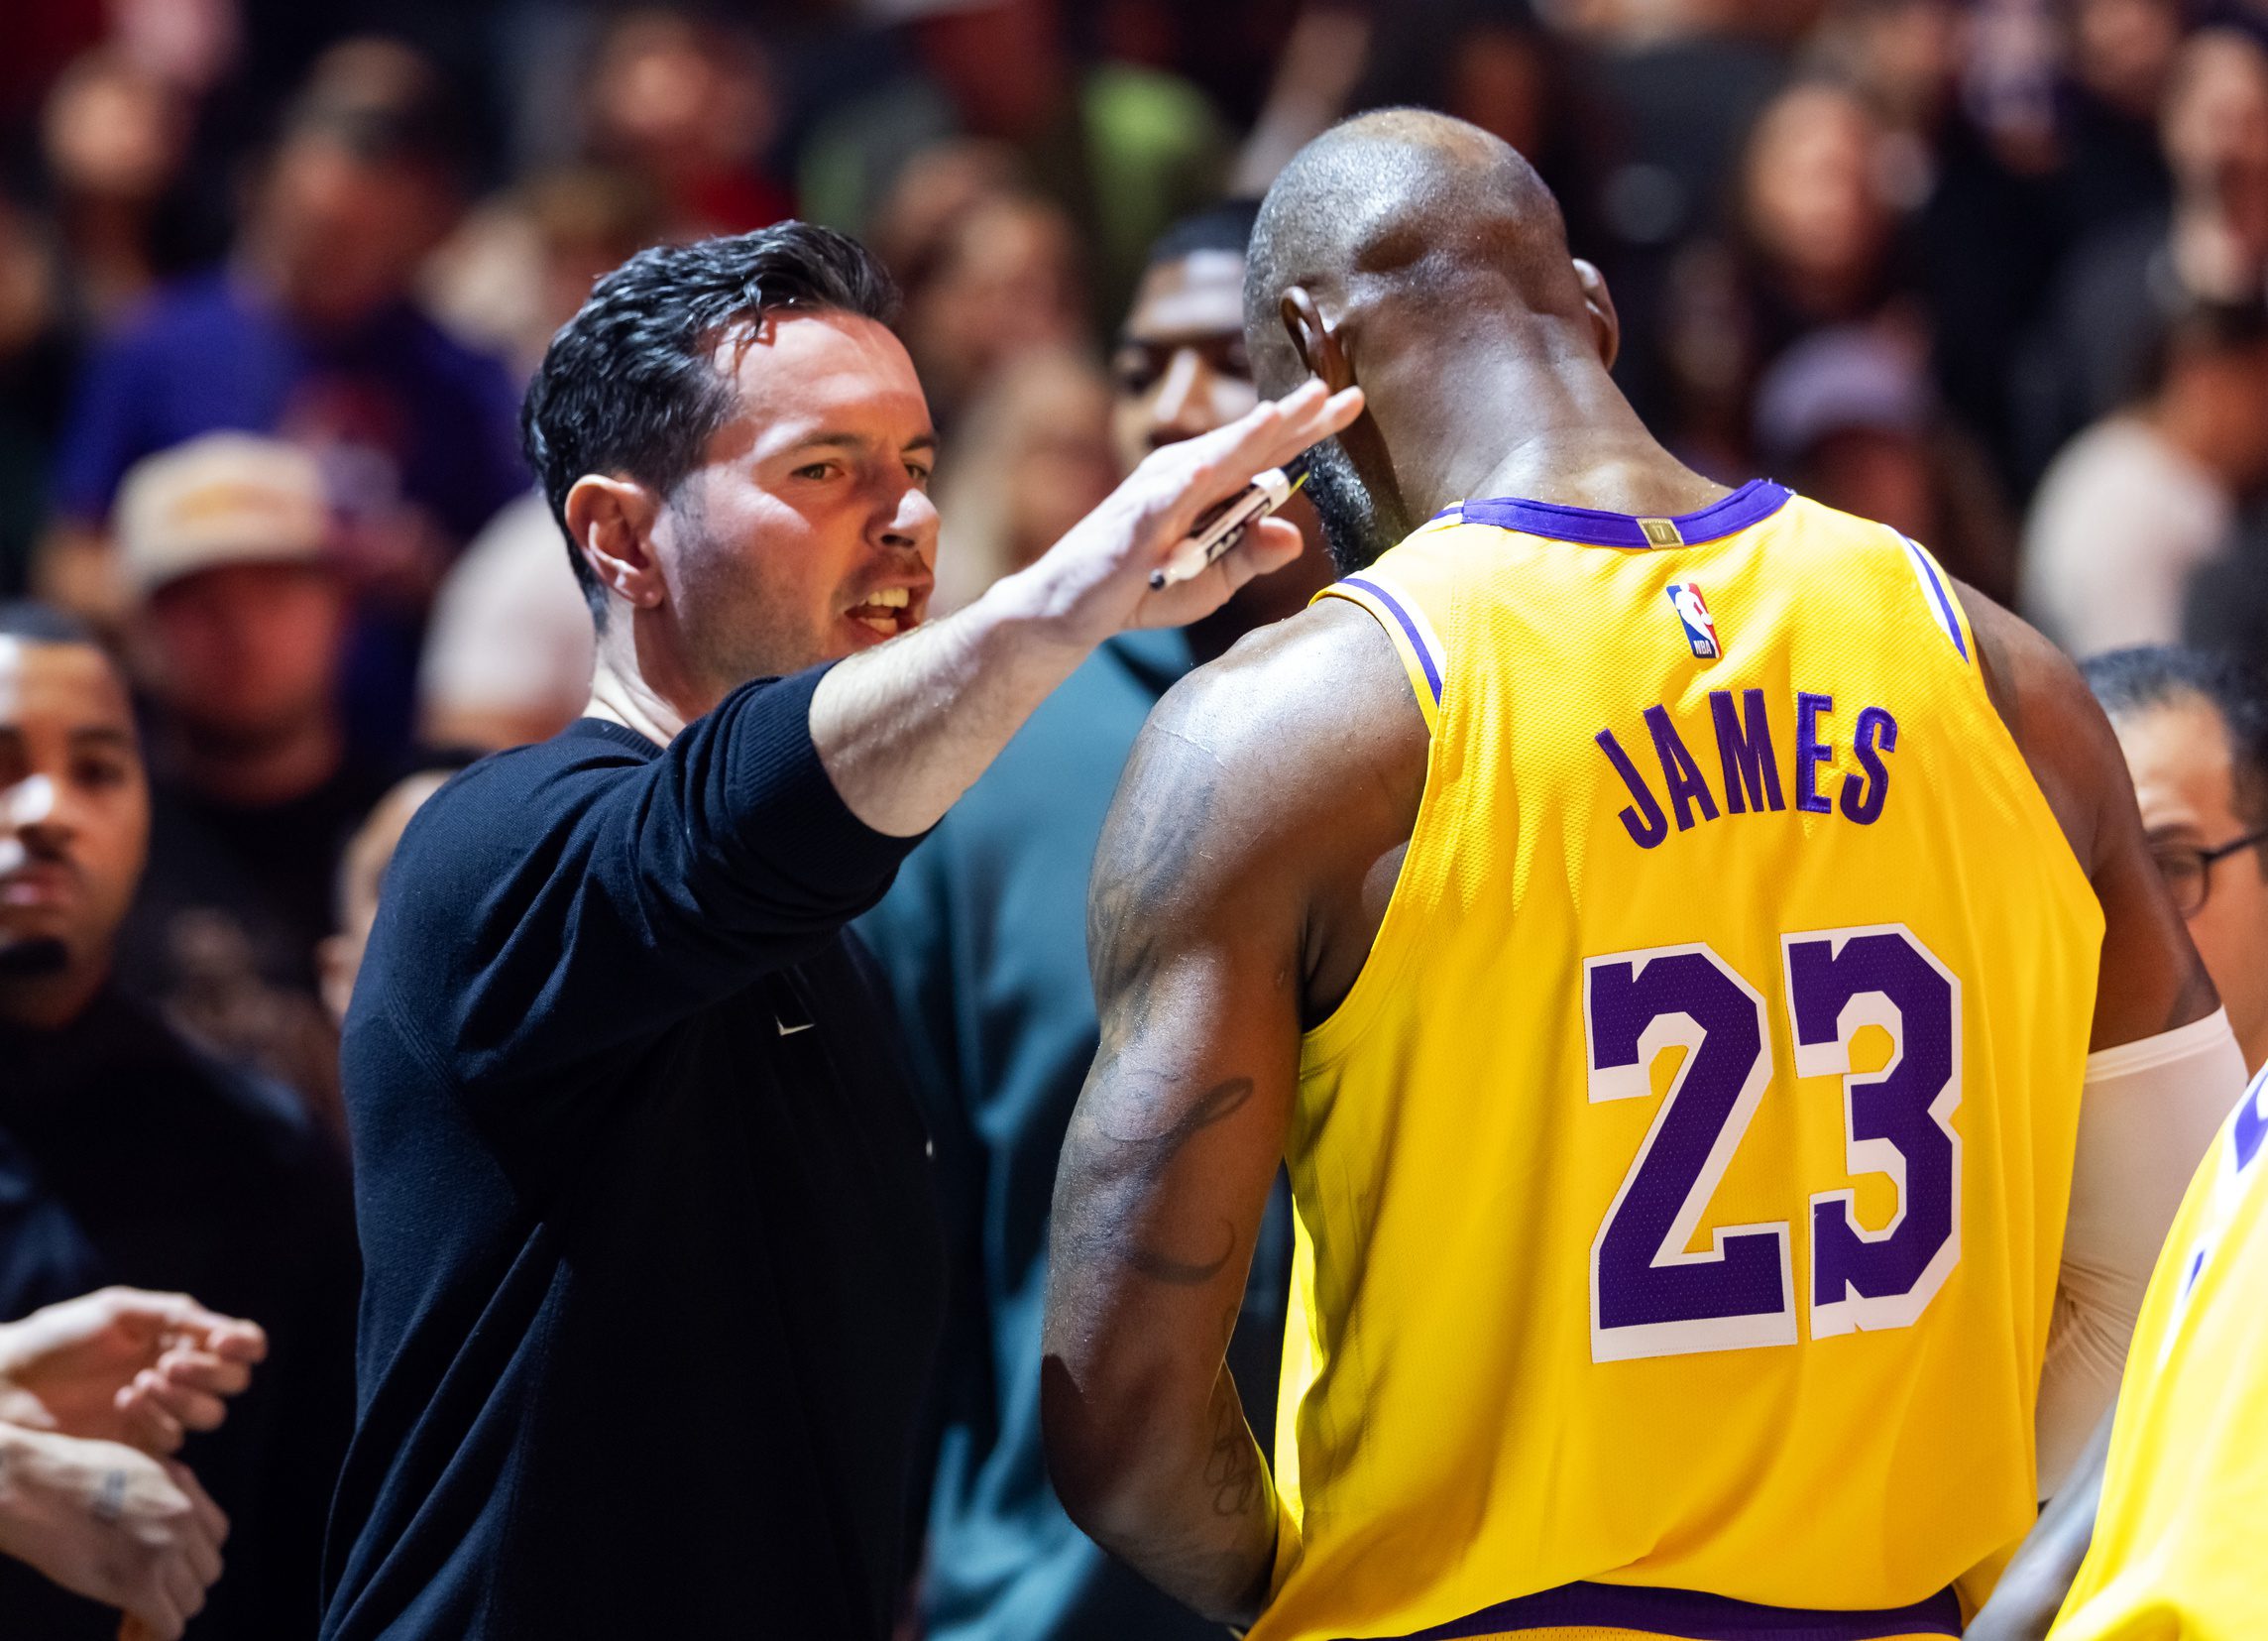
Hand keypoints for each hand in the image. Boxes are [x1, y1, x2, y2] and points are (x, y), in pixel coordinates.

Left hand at [0, 1289, 266, 1456]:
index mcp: (179, 1337)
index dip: (244, 1344)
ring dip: (184, 1398)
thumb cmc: (58, 1337)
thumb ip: (178, 1315)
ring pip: (210, 1414)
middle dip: (209, 1372)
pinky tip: (122, 1403)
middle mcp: (179, 1375)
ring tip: (140, 1383)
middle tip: (168, 1363)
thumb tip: (229, 1332)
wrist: (4, 1383)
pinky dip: (156, 1419)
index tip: (224, 1341)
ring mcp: (160, 1412)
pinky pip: (173, 1439)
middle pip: (233, 1382)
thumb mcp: (120, 1310)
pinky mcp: (138, 1447)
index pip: (239, 1344)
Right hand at [0, 1425, 226, 1640]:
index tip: (173, 1568)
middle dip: (182, 1585)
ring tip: (142, 1615)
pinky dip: (156, 1632)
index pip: (216, 1535)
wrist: (36, 1486)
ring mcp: (164, 1550)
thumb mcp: (134, 1468)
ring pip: (191, 1600)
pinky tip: (135, 1632)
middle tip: (154, 1595)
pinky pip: (168, 1624)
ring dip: (168, 1610)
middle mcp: (182, 1517)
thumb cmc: (67, 1477)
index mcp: (183, 1489)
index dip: (193, 1556)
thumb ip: (160, 1494)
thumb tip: (165, 1524)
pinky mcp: (139, 1583)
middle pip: (207, 1570)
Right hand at [1007, 379, 1363, 647]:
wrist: (1072, 607)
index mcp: (1214, 487)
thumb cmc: (1144, 587)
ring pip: (1210, 459)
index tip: (1352, 401)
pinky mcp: (1133, 522)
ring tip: (1277, 414)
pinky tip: (1207, 470)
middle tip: (1328, 390)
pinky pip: (1162, 500)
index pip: (1270, 452)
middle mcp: (1189, 476)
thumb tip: (1294, 535)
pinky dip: (1185, 484)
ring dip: (1242, 436)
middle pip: (1247, 444)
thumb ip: (1253, 556)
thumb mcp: (1214, 580)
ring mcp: (1158, 494)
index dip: (1309, 426)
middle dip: (1288, 416)